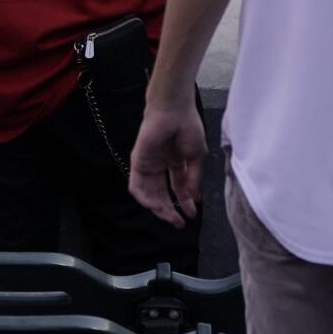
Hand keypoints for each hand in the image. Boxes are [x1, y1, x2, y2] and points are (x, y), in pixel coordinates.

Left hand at [128, 103, 206, 227]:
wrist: (174, 110)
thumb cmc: (187, 127)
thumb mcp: (196, 157)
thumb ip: (192, 179)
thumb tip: (194, 199)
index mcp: (175, 162)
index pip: (178, 188)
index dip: (185, 203)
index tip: (192, 215)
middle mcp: (161, 165)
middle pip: (162, 194)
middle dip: (170, 210)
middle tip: (180, 223)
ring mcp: (148, 164)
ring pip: (149, 193)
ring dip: (159, 208)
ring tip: (170, 217)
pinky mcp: (138, 162)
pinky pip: (136, 185)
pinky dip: (144, 199)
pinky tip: (155, 207)